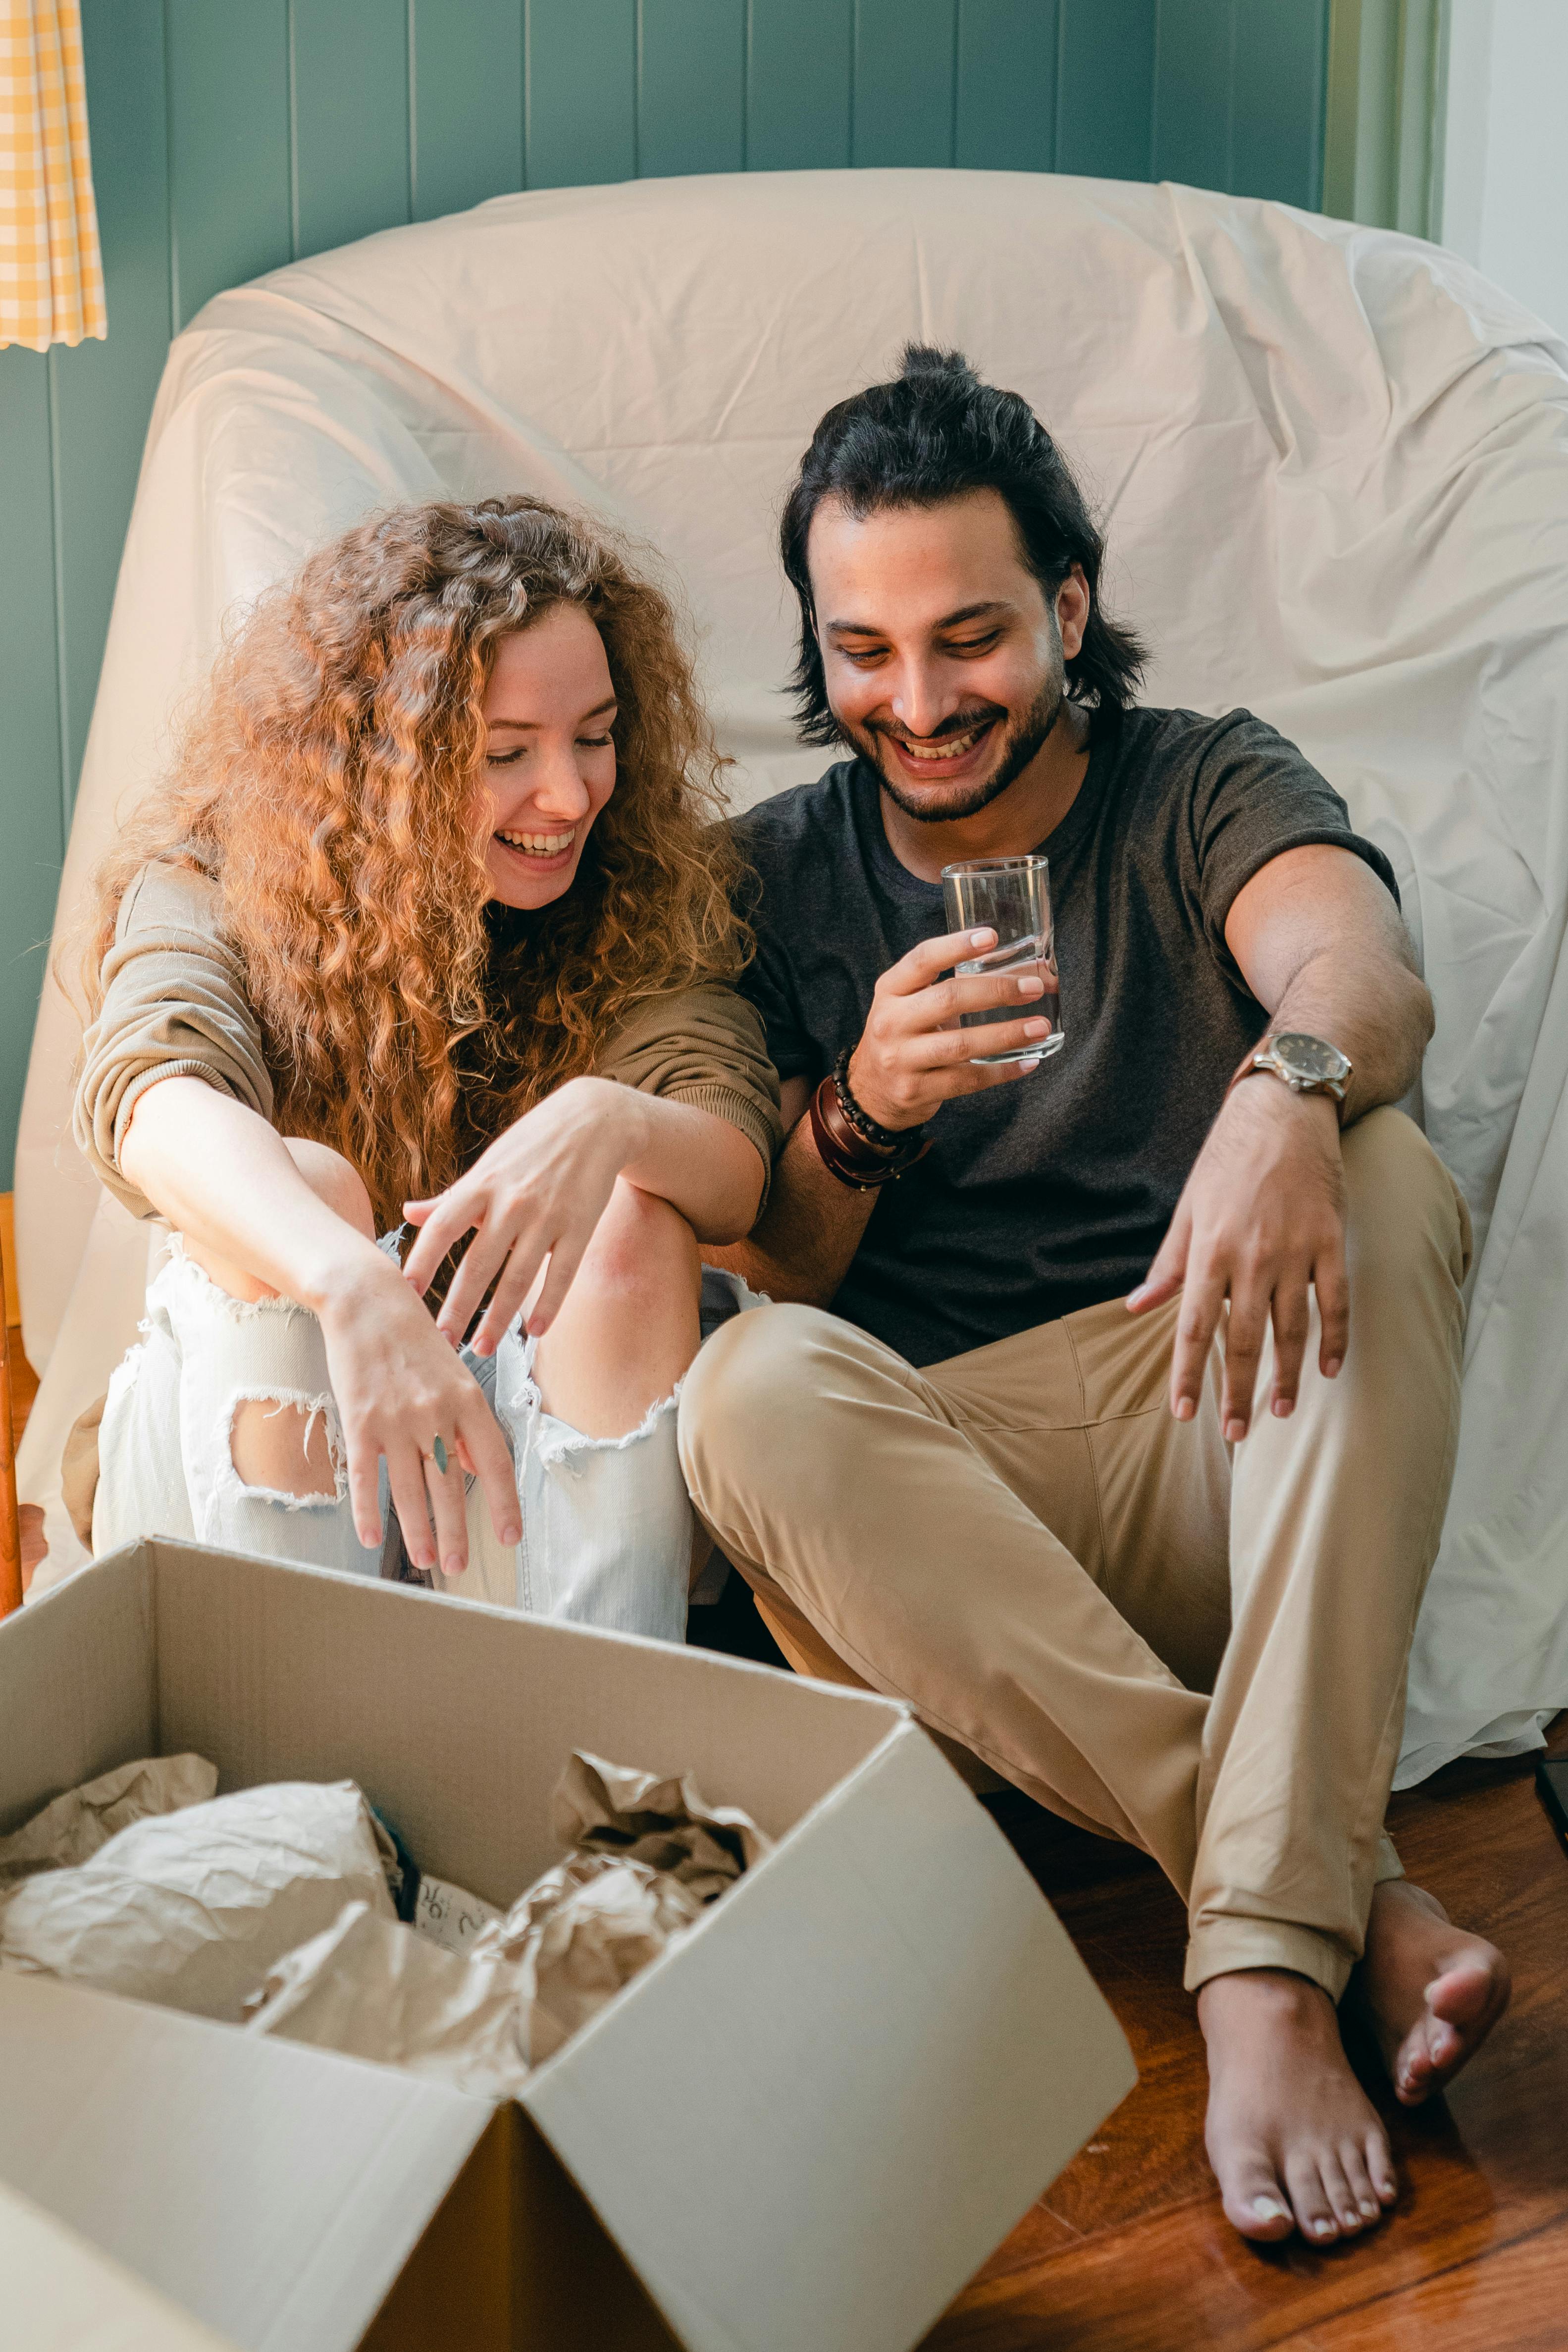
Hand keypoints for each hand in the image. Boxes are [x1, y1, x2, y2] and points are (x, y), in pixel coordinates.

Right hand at [318, 1256, 519, 1577]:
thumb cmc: (412, 1338)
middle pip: (451, 1485)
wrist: (366, 1299)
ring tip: (425, 1561)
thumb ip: (465, 1423)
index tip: (510, 1537)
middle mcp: (437, 1413)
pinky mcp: (359, 1419)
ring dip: (419, 1530)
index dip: (504, 1503)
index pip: (494, 1463)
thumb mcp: (453, 1374)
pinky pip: (366, 1476)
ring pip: (411, 1489)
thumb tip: (473, 1470)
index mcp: (468, 1400)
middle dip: (457, 1531)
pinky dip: (368, 1510)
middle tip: (459, 1565)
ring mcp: (397, 1419)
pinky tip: (371, 1538)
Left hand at [401, 1076, 645, 1352]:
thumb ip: (450, 1198)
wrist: (593, 1122)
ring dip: (498, 1318)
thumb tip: (407, 1214)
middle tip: (439, 1343)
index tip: (403, 1295)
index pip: (442, 1228)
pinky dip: (549, 1304)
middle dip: (457, 1307)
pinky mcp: (580, 1226)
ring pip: (518, 1277)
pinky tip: (534, 1332)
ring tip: (480, 1348)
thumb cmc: (531, 1146)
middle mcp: (511, 1202)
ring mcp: (547, 1216)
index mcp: (481, 1185)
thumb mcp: (486, 1166)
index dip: (422, 1262)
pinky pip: (561, 1273)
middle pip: (477, 1264)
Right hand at [848, 927, 1054, 1130]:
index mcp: (890, 990)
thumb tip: (1019, 977)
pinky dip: (1002, 1072)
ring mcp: (901, 1059)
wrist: (870, 1090)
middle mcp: (891, 1022)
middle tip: (1033, 988)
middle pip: (948, 999)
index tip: (991, 937)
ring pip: (961, 1044)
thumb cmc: (902, 1036)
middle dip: (996, 991)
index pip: (922, 960)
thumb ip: (948, 987)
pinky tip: (1027, 1062)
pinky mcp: (916, 1090)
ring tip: (1040, 1027)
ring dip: (1006, 1035)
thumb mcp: (908, 1003)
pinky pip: (967, 1080)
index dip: (956, 946)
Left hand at [1127, 1079, 1347, 1437]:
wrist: (1284, 1111)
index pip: (1193, 1327)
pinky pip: (1336, 1302)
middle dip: (1239, 1391)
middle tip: (1237, 1432)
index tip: (1183, 1412)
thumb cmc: (1228, 1159)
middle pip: (1243, 1339)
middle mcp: (1251, 1257)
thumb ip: (1168, 1263)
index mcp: (1209, 1250)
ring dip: (1286, 1376)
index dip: (1188, 1374)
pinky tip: (1329, 1370)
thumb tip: (1139, 1307)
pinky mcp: (1330, 1241)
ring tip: (1280, 1412)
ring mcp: (1295, 1251)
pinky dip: (1335, 1339)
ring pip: (1292, 1329)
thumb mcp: (1188, 1207)